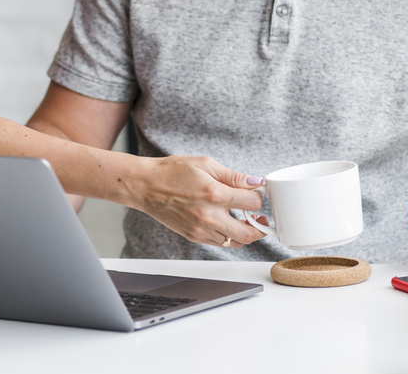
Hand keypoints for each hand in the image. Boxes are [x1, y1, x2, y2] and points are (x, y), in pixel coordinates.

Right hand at [135, 156, 265, 247]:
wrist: (146, 186)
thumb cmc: (172, 171)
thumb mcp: (204, 164)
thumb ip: (232, 176)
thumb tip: (255, 182)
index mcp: (215, 194)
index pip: (252, 203)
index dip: (258, 196)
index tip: (256, 192)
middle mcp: (210, 216)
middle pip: (250, 233)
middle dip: (261, 226)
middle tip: (261, 218)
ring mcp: (201, 230)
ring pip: (236, 242)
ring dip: (245, 232)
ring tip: (244, 220)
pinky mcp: (194, 237)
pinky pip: (220, 243)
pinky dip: (229, 235)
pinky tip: (227, 222)